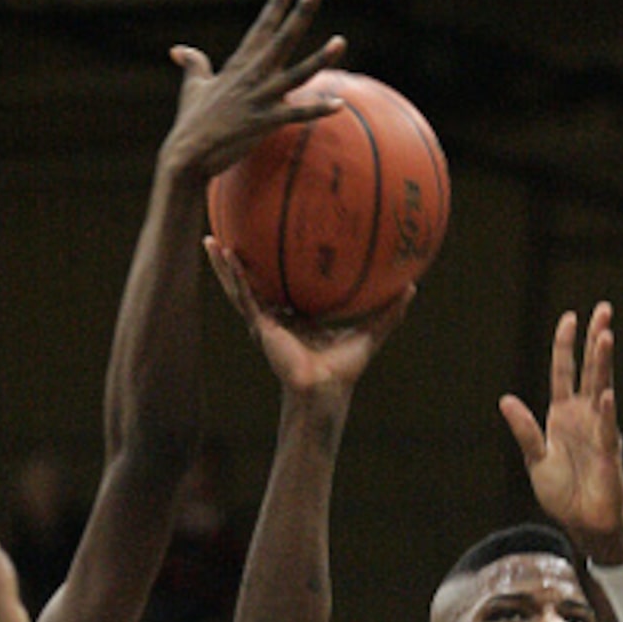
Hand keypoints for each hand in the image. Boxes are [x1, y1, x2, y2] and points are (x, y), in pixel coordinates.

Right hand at [164, 0, 346, 183]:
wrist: (187, 155)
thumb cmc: (190, 122)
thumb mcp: (192, 86)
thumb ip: (194, 64)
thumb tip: (179, 50)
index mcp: (238, 65)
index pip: (261, 29)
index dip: (274, 5)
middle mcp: (252, 76)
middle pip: (282, 39)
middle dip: (300, 13)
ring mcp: (260, 98)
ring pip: (297, 74)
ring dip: (320, 58)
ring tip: (340, 41)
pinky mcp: (264, 122)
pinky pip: (297, 114)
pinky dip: (318, 109)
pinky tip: (339, 103)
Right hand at [207, 242, 414, 395]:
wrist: (324, 390)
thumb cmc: (344, 371)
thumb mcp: (370, 332)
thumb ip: (389, 310)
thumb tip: (413, 285)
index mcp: (298, 320)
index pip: (286, 288)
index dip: (280, 267)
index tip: (276, 241)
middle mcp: (277, 319)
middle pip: (257, 282)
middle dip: (245, 260)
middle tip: (233, 231)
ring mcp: (264, 322)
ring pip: (240, 287)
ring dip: (224, 264)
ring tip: (209, 238)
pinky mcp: (260, 325)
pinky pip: (243, 294)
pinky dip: (231, 274)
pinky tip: (221, 251)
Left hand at [499, 306, 622, 564]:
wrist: (583, 523)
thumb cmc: (562, 493)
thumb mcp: (536, 459)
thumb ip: (525, 430)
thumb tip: (506, 400)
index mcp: (564, 416)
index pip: (565, 373)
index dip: (566, 346)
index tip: (570, 317)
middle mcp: (585, 417)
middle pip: (590, 371)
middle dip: (596, 341)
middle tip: (604, 310)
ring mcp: (600, 431)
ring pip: (602, 390)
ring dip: (603, 364)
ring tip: (606, 336)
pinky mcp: (608, 454)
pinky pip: (606, 430)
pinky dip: (605, 414)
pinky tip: (605, 395)